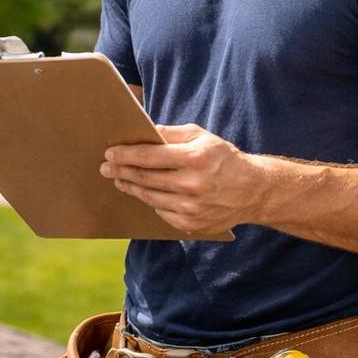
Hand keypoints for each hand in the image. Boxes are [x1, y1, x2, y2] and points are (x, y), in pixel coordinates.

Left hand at [100, 123, 266, 236]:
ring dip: (130, 187)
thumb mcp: (202, 137)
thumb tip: (145, 132)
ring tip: (120, 178)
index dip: (125, 155)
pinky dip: (150, 200)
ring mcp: (190, 208)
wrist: (252, 191)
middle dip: (121, 170)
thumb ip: (172, 134)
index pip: (149, 157)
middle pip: (144, 178)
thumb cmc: (224, 159)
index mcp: (194, 159)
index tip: (110, 153)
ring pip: (149, 197)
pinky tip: (143, 192)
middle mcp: (192, 185)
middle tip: (105, 166)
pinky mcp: (190, 224)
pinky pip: (160, 211)